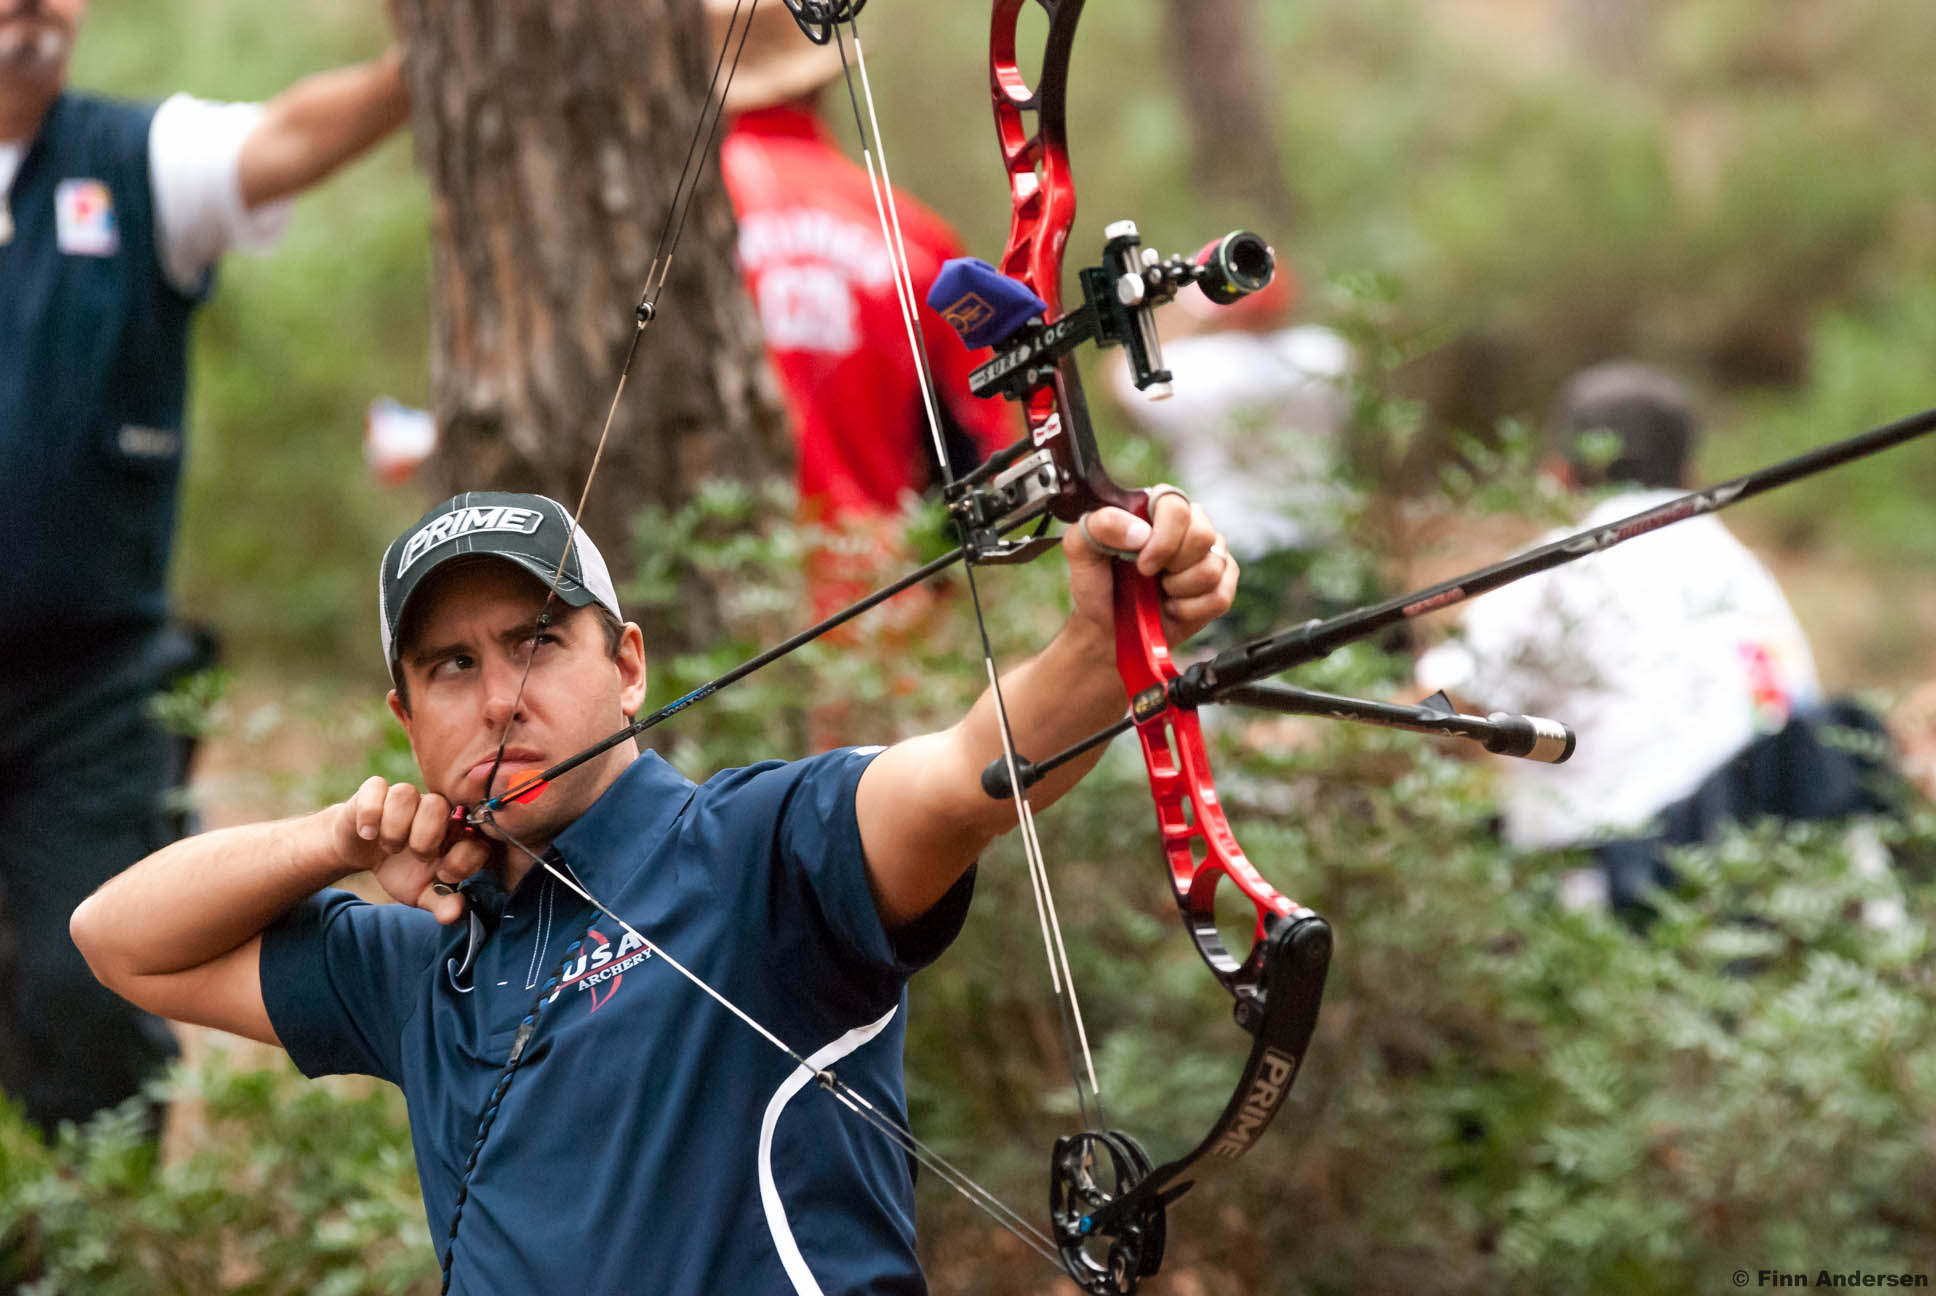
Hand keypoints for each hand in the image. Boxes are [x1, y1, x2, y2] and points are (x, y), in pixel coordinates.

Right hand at [331, 776, 493, 924]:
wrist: (361, 851)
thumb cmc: (399, 870)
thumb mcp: (421, 893)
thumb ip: (441, 902)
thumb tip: (455, 915)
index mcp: (454, 832)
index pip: (474, 832)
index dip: (463, 857)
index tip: (444, 875)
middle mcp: (432, 809)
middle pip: (438, 805)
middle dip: (425, 838)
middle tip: (416, 857)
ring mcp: (403, 797)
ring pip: (406, 793)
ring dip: (395, 827)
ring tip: (390, 849)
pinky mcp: (374, 791)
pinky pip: (375, 787)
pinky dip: (370, 814)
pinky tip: (367, 834)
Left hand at [1064, 488, 1236, 646]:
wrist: (1109, 628)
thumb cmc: (1099, 585)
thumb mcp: (1081, 549)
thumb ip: (1100, 525)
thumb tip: (1140, 532)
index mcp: (1158, 508)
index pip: (1177, 505)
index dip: (1163, 538)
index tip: (1141, 563)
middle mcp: (1190, 526)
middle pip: (1203, 535)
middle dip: (1172, 565)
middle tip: (1149, 577)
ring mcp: (1211, 555)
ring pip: (1212, 567)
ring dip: (1178, 589)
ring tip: (1159, 592)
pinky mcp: (1222, 586)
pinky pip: (1220, 596)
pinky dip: (1190, 610)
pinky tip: (1173, 607)